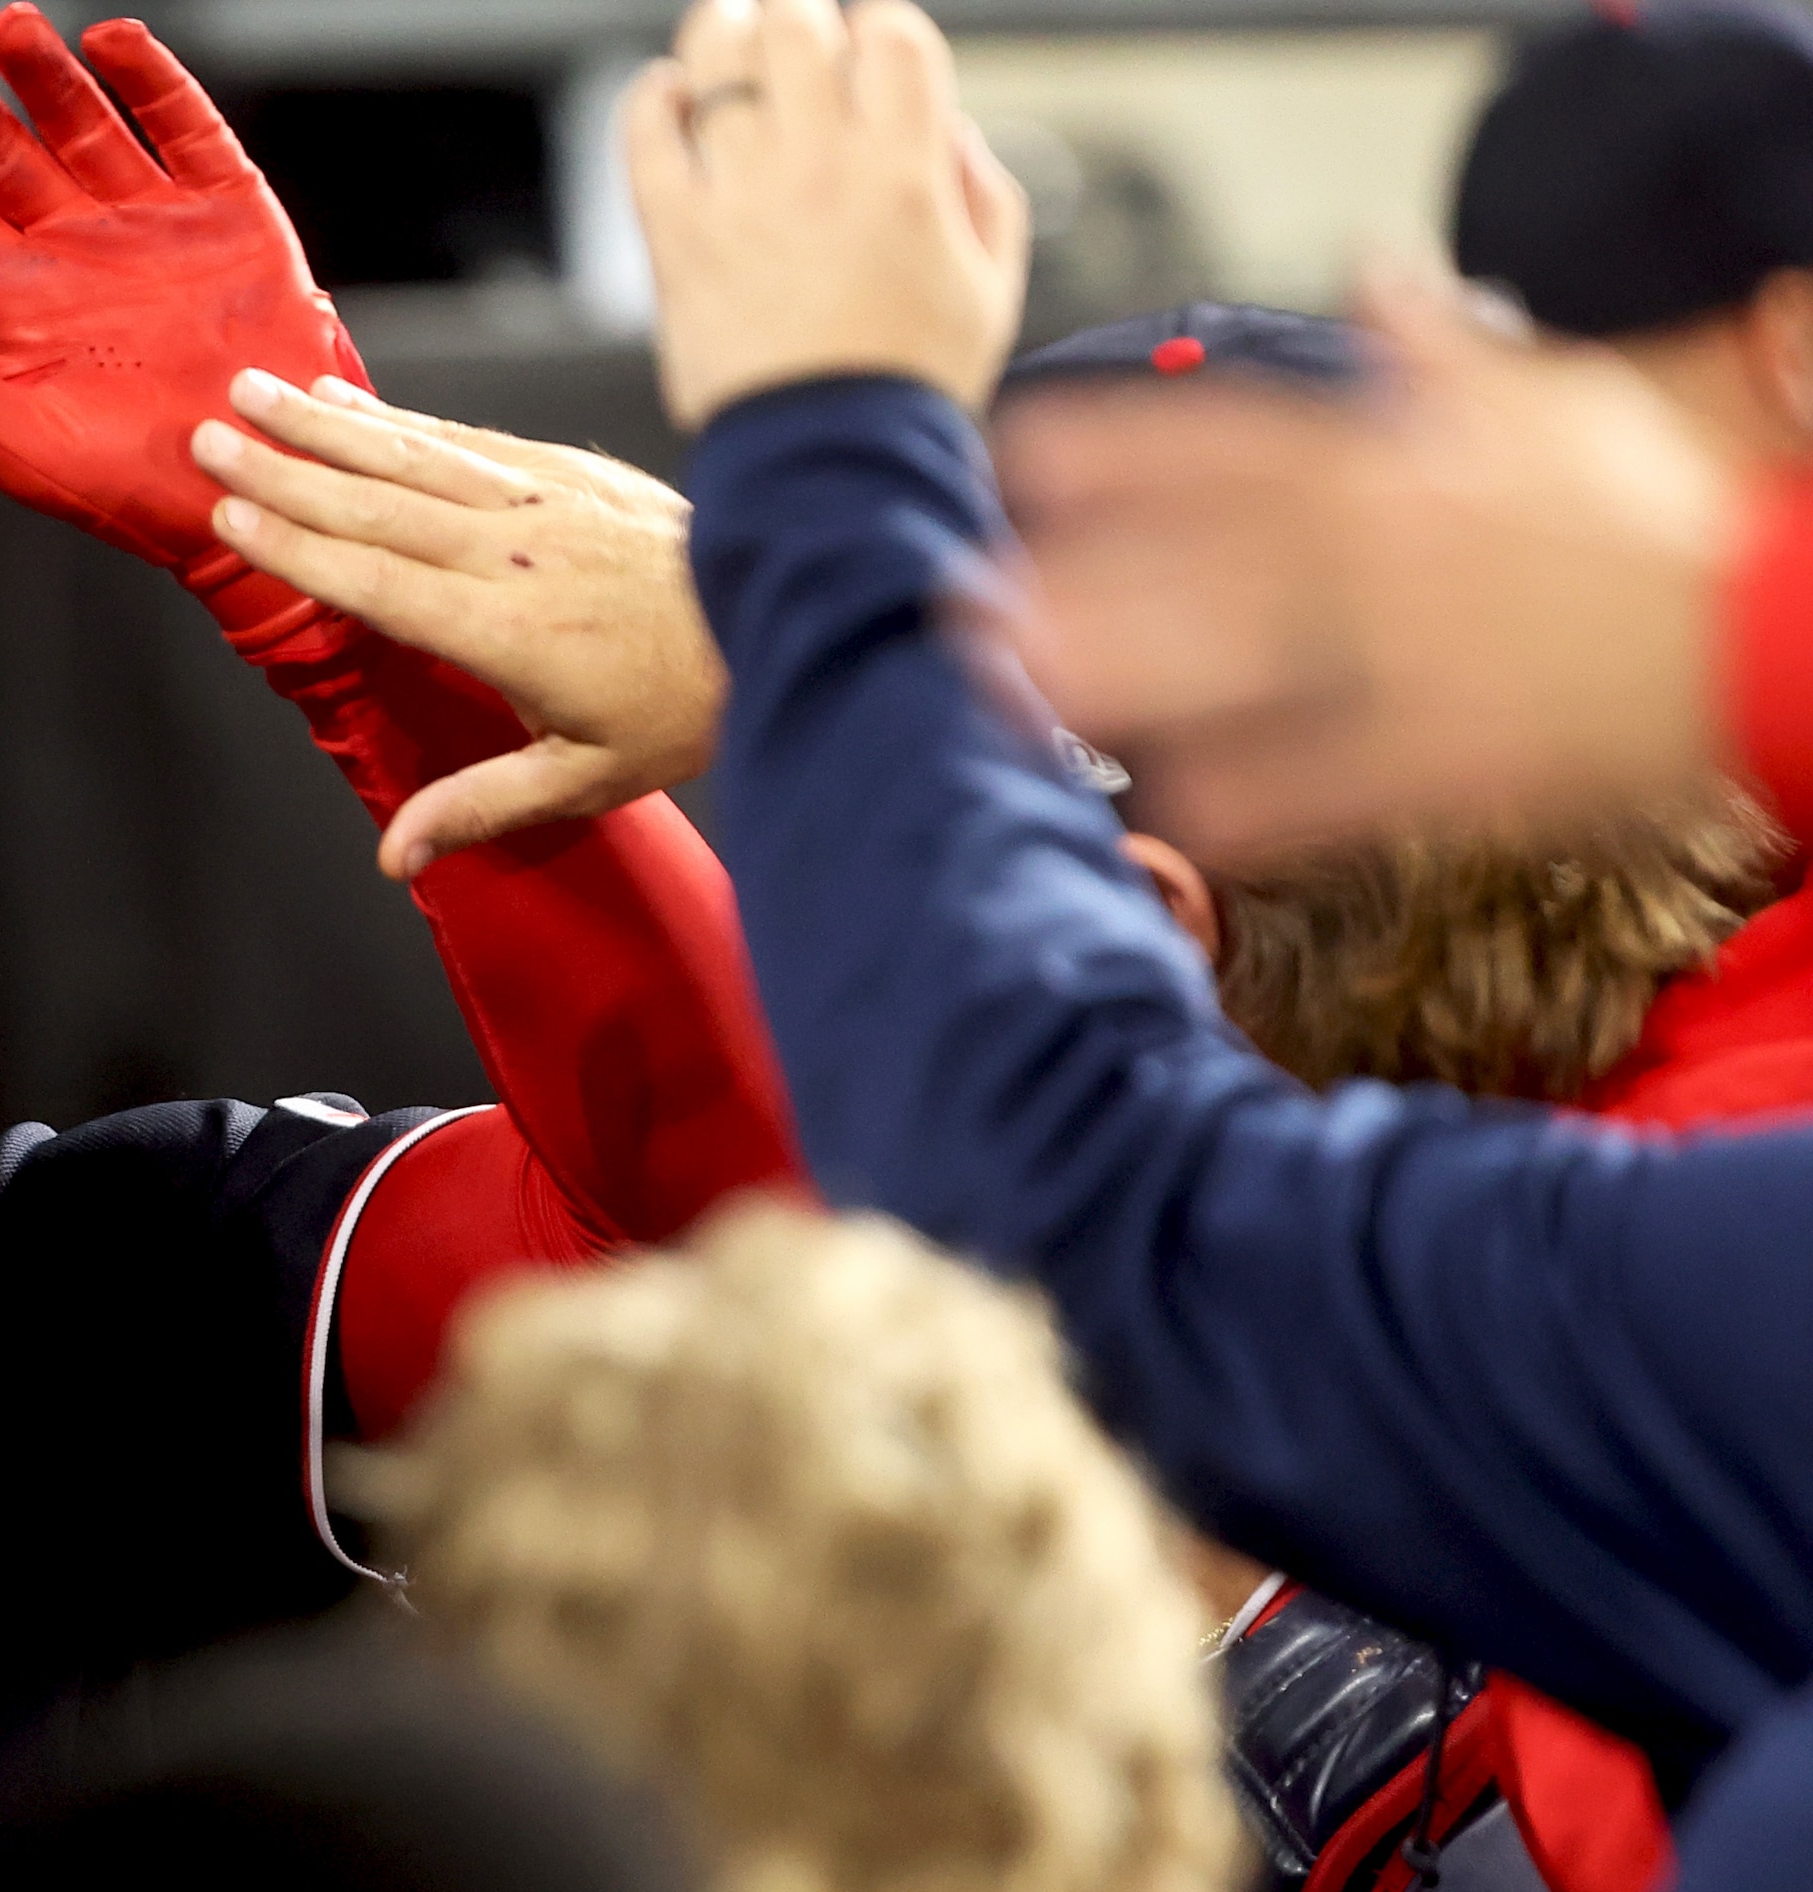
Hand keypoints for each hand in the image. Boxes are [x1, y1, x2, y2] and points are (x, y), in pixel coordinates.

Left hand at [0, 7, 367, 655]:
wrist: (258, 489)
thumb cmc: (137, 489)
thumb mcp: (26, 451)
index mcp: (17, 301)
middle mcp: (73, 247)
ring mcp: (147, 221)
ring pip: (81, 122)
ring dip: (44, 73)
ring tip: (11, 29)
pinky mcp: (224, 210)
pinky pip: (183, 126)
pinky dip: (152, 80)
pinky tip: (113, 44)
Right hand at [194, 376, 724, 873]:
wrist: (790, 609)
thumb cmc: (682, 705)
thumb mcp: (586, 777)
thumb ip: (481, 807)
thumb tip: (394, 858)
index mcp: (505, 630)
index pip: (377, 581)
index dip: (297, 547)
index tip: (231, 515)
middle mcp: (513, 553)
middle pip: (376, 504)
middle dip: (285, 469)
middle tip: (210, 434)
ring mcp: (541, 501)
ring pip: (412, 455)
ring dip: (326, 424)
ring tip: (256, 394)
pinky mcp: (567, 471)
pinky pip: (465, 439)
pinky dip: (400, 420)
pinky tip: (350, 405)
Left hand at [623, 0, 1029, 433]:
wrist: (828, 464)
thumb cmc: (909, 383)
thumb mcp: (991, 282)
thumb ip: (979, 188)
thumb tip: (945, 126)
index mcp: (909, 168)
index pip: (892, 34)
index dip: (877, 23)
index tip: (865, 44)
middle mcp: (824, 167)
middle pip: (797, 28)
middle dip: (795, 15)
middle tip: (790, 33)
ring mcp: (744, 198)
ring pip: (717, 64)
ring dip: (720, 34)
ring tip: (725, 35)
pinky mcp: (678, 239)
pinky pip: (646, 139)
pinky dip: (651, 101)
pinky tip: (667, 94)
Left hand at [1004, 269, 1746, 863]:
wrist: (1759, 626)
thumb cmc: (1649, 519)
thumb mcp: (1551, 409)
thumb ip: (1440, 353)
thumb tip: (1378, 272)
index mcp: (1409, 470)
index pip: (1239, 441)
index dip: (1121, 447)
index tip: (1017, 453)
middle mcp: (1393, 557)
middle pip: (1207, 563)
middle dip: (1082, 581)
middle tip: (961, 603)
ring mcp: (1415, 660)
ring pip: (1246, 668)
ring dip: (1125, 681)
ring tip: (1013, 697)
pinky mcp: (1450, 760)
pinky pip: (1328, 788)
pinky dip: (1249, 803)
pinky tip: (1166, 816)